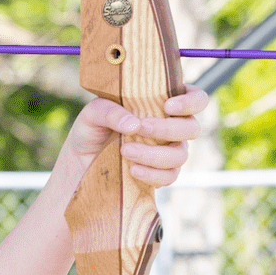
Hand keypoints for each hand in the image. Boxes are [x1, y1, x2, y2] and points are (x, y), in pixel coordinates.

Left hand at [62, 85, 208, 188]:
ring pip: (181, 155)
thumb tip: (134, 124)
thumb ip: (109, 111)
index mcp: (161, 103)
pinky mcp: (161, 174)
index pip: (195, 98)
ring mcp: (168, 151)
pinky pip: (170, 176)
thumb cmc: (91, 131)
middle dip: (168, 129)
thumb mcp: (92, 114)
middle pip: (192, 128)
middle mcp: (171, 126)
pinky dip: (153, 174)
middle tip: (141, 128)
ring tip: (126, 151)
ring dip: (155, 154)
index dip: (191, 101)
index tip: (168, 106)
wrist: (80, 163)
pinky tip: (132, 169)